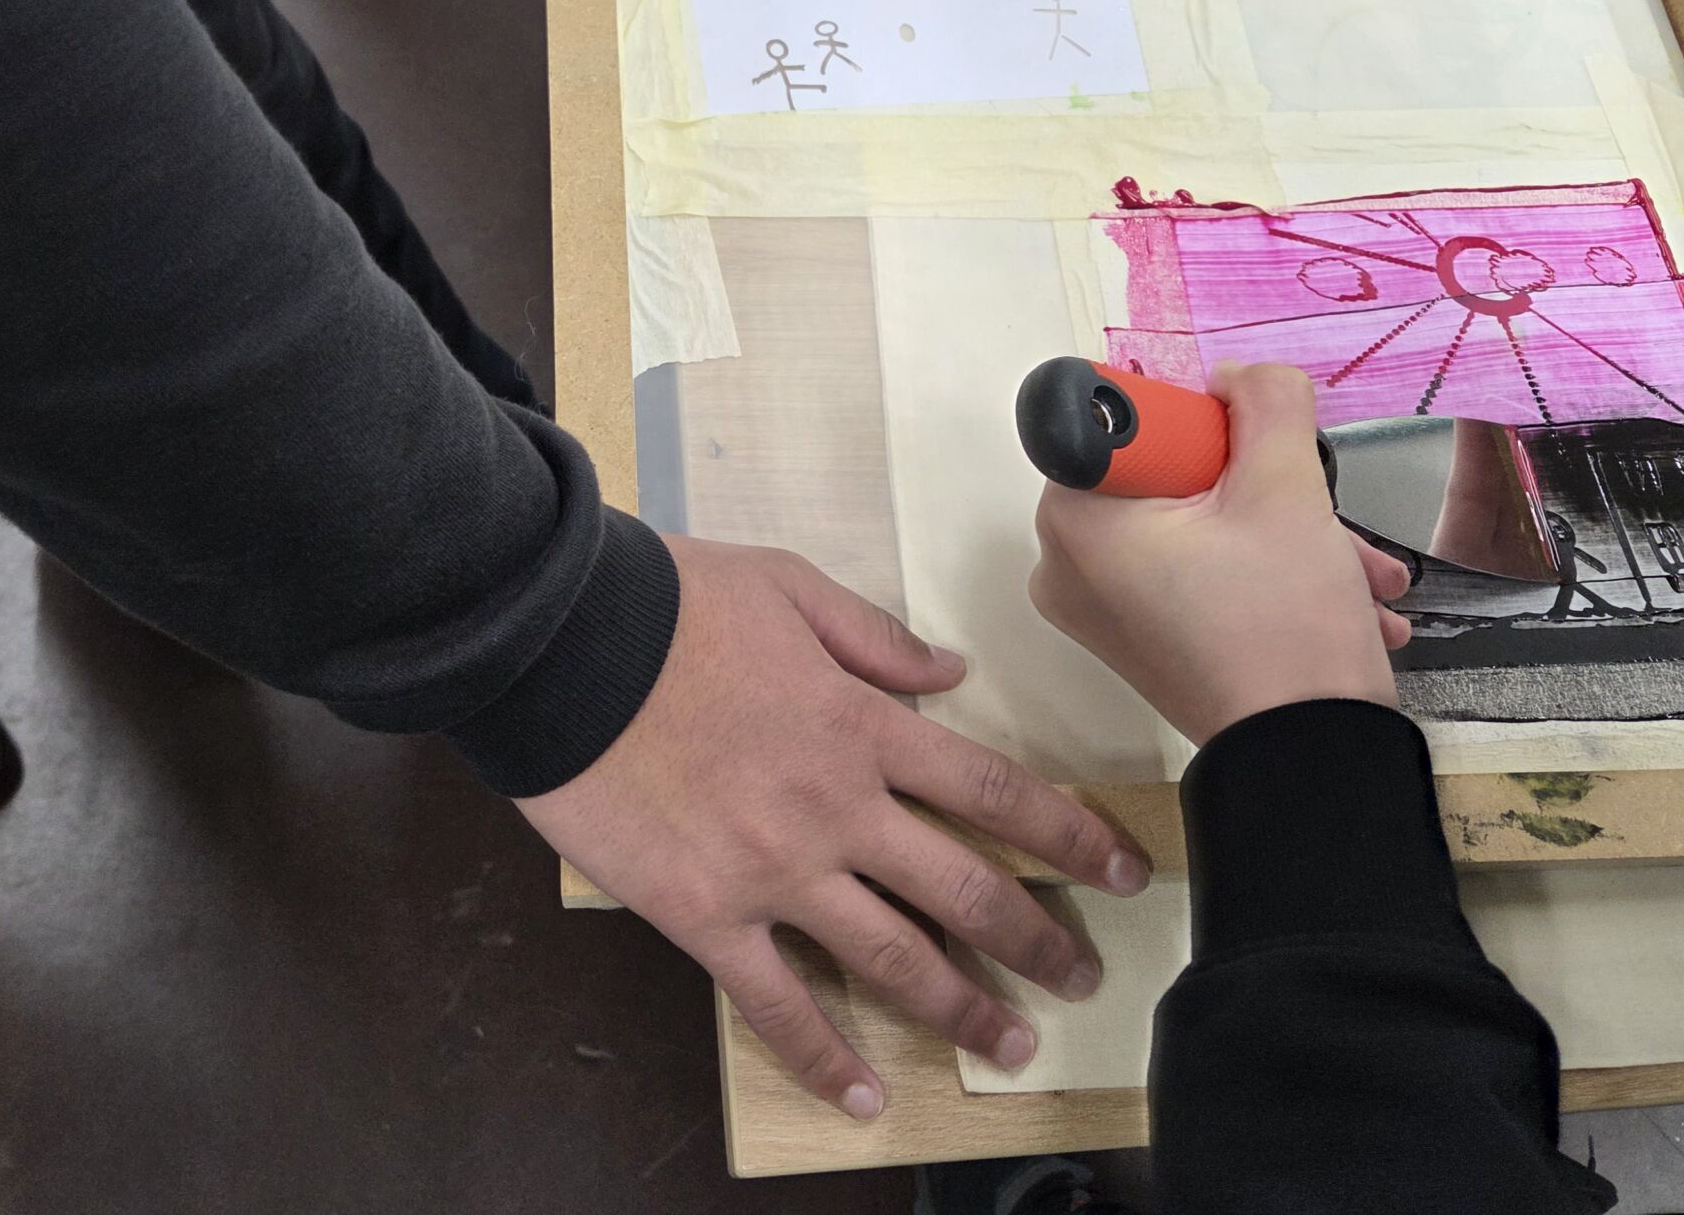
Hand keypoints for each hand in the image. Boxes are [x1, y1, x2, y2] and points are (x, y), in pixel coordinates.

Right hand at [518, 534, 1149, 1118]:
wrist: (560, 646)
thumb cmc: (668, 604)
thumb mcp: (787, 587)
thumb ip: (875, 637)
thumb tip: (949, 671)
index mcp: (862, 726)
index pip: (993, 789)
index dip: (1069, 835)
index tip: (1123, 870)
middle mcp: (837, 809)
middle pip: (963, 888)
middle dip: (1036, 940)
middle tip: (1084, 979)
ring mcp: (774, 871)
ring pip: (891, 958)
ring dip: (961, 1008)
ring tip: (1013, 1045)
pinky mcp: (706, 915)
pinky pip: (776, 1002)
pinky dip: (822, 1057)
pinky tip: (863, 1097)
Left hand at [1028, 362, 1411, 747]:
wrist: (1312, 762)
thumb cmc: (1286, 621)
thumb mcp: (1288, 486)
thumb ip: (1265, 400)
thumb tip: (1236, 378)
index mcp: (1075, 516)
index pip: (1127, 415)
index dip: (1205, 426)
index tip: (1255, 464)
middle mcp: (1066, 561)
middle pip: (1171, 472)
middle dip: (1266, 487)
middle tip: (1328, 515)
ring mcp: (1100, 609)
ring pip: (1201, 526)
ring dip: (1288, 535)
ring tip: (1365, 572)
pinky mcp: (1139, 641)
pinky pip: (1199, 577)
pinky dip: (1267, 576)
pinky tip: (1350, 598)